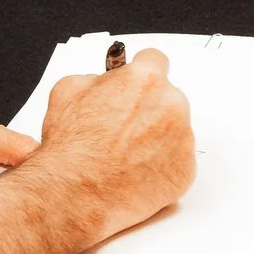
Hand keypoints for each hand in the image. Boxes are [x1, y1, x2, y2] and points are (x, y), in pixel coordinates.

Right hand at [32, 48, 195, 241]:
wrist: (75, 192)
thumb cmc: (71, 146)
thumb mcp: (68, 90)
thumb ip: (96, 78)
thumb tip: (105, 80)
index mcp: (145, 79)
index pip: (155, 61)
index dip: (141, 74)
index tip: (137, 86)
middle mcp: (171, 104)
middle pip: (167, 98)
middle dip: (149, 109)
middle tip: (124, 129)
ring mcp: (183, 139)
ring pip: (174, 131)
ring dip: (156, 139)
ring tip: (125, 156)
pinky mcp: (185, 170)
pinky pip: (177, 162)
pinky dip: (160, 166)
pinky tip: (135, 173)